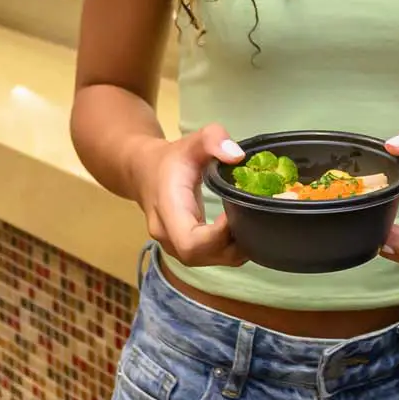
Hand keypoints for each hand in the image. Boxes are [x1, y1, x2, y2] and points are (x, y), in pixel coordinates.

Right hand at [136, 124, 247, 267]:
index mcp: (167, 209)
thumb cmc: (171, 158)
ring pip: (207, 261)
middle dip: (231, 244)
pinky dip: (231, 249)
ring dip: (234, 249)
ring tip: (253, 223)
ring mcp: (174, 245)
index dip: (219, 236)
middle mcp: (167, 234)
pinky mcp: (185, 249)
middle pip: (200, 256)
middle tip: (253, 219)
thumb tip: (237, 156)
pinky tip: (245, 230)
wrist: (145, 172)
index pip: (190, 241)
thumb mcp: (192, 141)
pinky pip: (210, 257)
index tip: (238, 211)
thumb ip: (213, 138)